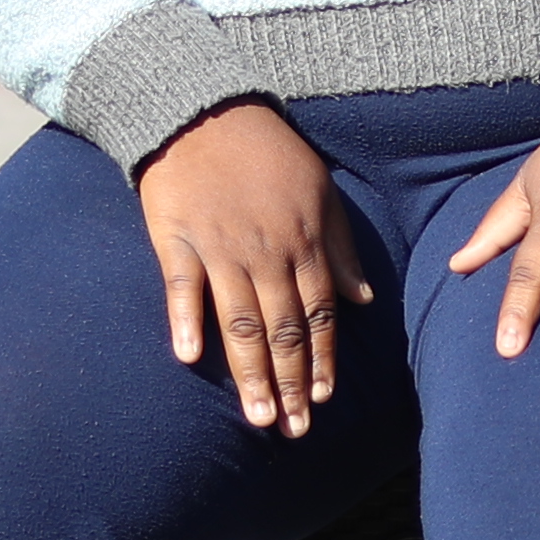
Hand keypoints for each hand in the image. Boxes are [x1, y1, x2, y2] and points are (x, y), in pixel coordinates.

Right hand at [135, 102, 371, 432]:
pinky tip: (190, 358)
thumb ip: (341, 247)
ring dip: (250, 374)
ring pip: (240, 322)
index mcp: (304, 242)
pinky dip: (185, 321)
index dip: (320, 361)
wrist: (203, 109)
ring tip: (257, 417)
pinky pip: (181, 287)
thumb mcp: (320, 191)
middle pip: (283, 330)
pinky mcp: (176, 238)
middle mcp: (266, 252)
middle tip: (293, 430)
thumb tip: (363, 300)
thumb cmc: (266, 151)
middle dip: (290, 384)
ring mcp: (219, 248)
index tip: (321, 401)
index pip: (318, 315)